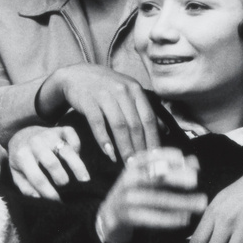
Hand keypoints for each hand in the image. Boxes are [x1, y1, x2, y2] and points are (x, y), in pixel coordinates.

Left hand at [7, 123, 88, 200]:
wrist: (22, 134)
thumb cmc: (22, 159)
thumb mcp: (17, 174)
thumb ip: (26, 188)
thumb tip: (39, 199)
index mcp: (22, 156)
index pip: (38, 178)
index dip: (49, 192)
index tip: (58, 202)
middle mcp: (35, 143)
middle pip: (53, 164)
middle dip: (62, 180)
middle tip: (67, 190)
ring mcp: (49, 134)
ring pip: (66, 150)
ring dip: (77, 167)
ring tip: (84, 181)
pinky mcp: (60, 129)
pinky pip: (73, 135)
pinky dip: (78, 147)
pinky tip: (78, 157)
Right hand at [40, 64, 162, 163]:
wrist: (76, 75)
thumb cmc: (106, 88)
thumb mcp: (128, 94)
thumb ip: (145, 111)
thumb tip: (166, 130)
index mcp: (135, 90)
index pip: (149, 118)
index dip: (153, 140)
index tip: (156, 159)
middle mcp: (123, 90)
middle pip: (136, 124)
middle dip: (140, 147)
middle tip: (143, 167)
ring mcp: (105, 94)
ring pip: (119, 124)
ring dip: (125, 147)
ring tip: (128, 164)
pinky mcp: (88, 100)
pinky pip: (97, 122)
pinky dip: (104, 139)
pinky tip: (109, 154)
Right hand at [96, 148, 207, 242]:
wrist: (109, 215)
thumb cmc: (135, 192)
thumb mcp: (147, 177)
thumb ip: (169, 168)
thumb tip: (194, 162)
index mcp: (133, 166)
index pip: (152, 157)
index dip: (171, 158)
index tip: (191, 163)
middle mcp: (128, 179)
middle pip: (155, 176)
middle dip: (177, 177)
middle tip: (196, 180)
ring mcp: (126, 199)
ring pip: (158, 199)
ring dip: (181, 202)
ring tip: (200, 203)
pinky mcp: (127, 217)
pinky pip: (152, 218)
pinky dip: (170, 219)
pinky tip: (185, 219)